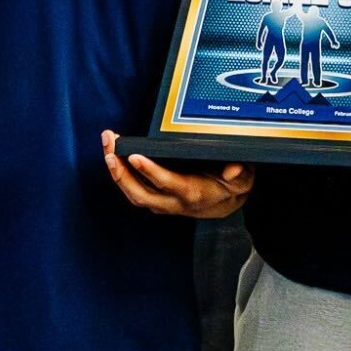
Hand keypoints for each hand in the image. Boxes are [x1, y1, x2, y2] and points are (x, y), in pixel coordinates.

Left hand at [102, 130, 252, 218]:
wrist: (227, 205)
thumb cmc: (233, 186)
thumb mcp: (244, 179)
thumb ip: (240, 173)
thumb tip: (232, 170)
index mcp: (193, 194)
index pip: (168, 184)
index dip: (151, 172)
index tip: (135, 156)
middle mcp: (174, 203)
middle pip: (141, 194)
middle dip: (122, 172)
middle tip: (110, 149)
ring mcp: (163, 204)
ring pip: (133, 194)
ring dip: (116, 172)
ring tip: (107, 145)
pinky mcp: (156, 201)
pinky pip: (133, 191)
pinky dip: (120, 174)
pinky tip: (112, 153)